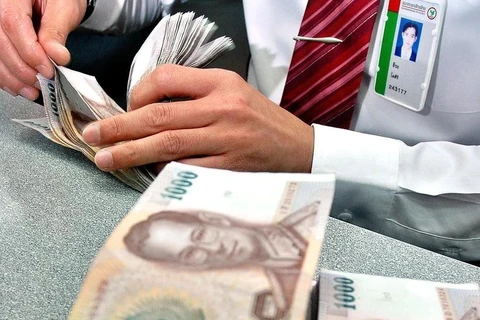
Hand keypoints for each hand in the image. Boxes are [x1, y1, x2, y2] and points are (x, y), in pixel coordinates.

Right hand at [0, 0, 86, 99]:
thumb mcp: (64, 7)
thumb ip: (57, 31)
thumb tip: (57, 56)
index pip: (13, 24)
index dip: (30, 52)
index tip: (47, 70)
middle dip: (21, 69)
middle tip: (42, 83)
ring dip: (11, 77)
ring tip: (31, 90)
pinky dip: (5, 74)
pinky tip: (17, 85)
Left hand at [82, 65, 313, 173]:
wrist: (300, 148)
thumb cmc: (263, 121)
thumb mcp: (234, 93)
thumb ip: (195, 96)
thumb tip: (149, 112)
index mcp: (222, 83)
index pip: (166, 78)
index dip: (138, 93)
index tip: (127, 108)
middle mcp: (223, 108)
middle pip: (159, 116)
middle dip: (119, 127)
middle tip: (94, 137)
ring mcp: (227, 140)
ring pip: (168, 145)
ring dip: (132, 152)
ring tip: (106, 158)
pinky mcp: (231, 168)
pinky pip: (188, 170)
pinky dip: (164, 172)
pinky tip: (147, 174)